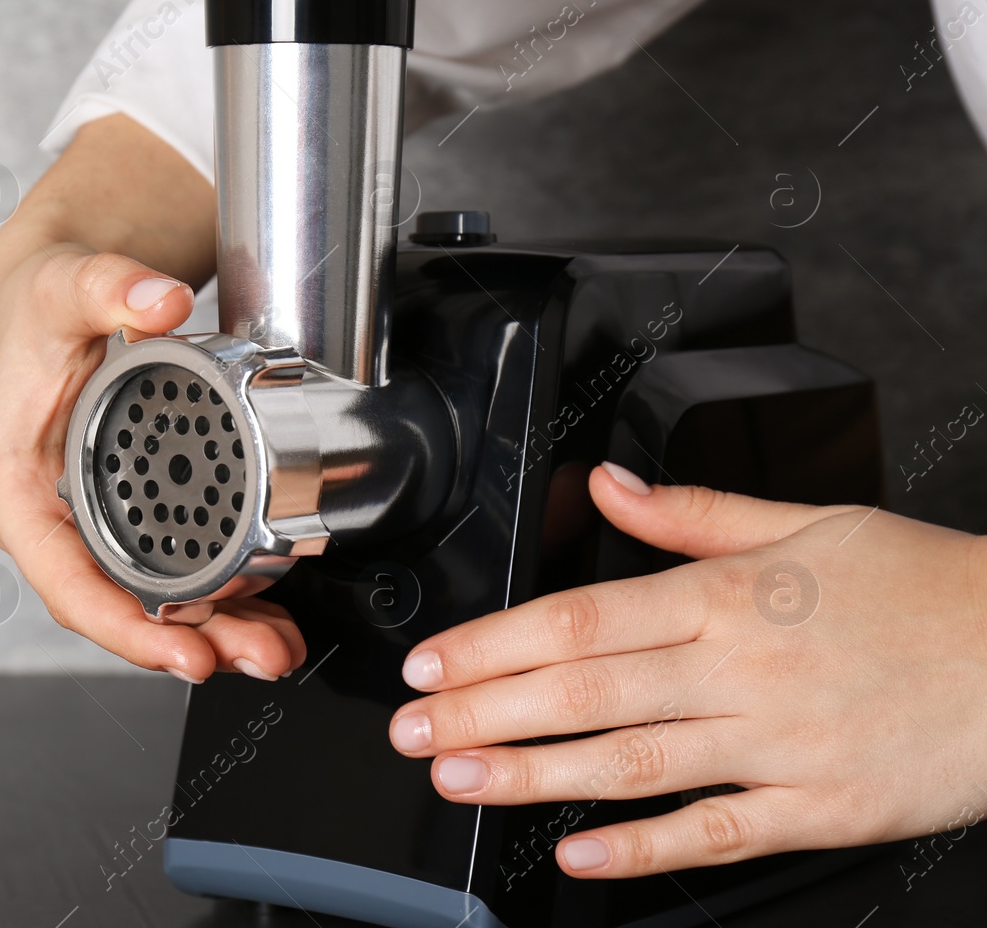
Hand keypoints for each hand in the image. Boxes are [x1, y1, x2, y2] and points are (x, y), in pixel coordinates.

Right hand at [0, 242, 305, 683]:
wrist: (56, 294)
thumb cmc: (40, 305)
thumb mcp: (64, 287)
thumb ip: (107, 287)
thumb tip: (157, 301)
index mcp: (18, 493)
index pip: (67, 585)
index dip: (124, 627)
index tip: (181, 649)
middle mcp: (54, 524)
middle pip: (120, 609)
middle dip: (190, 644)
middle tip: (253, 656)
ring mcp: (94, 526)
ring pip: (154, 603)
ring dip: (217, 634)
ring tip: (275, 649)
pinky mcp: (132, 517)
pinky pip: (176, 573)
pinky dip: (224, 600)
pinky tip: (270, 615)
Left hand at [388, 463, 986, 877]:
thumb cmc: (922, 587)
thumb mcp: (810, 521)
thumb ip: (693, 510)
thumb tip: (607, 483)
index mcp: (730, 594)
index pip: (581, 619)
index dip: (494, 644)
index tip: (432, 663)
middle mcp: (741, 668)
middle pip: (585, 693)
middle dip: (484, 711)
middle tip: (414, 729)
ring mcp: (778, 743)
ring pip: (631, 763)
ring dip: (533, 774)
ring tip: (461, 779)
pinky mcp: (820, 807)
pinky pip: (717, 832)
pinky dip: (644, 847)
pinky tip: (578, 852)